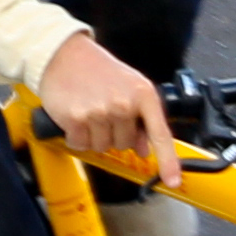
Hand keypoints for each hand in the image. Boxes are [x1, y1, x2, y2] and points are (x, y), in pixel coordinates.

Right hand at [34, 27, 170, 163]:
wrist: (63, 54)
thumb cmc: (98, 70)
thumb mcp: (129, 87)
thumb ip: (141, 118)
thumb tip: (144, 149)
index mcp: (143, 94)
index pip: (160, 134)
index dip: (168, 162)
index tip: (172, 182)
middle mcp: (124, 104)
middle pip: (125, 145)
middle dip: (114, 134)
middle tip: (104, 111)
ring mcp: (100, 112)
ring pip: (102, 147)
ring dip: (94, 135)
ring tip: (89, 110)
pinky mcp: (76, 119)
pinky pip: (81, 145)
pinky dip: (76, 135)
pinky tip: (75, 115)